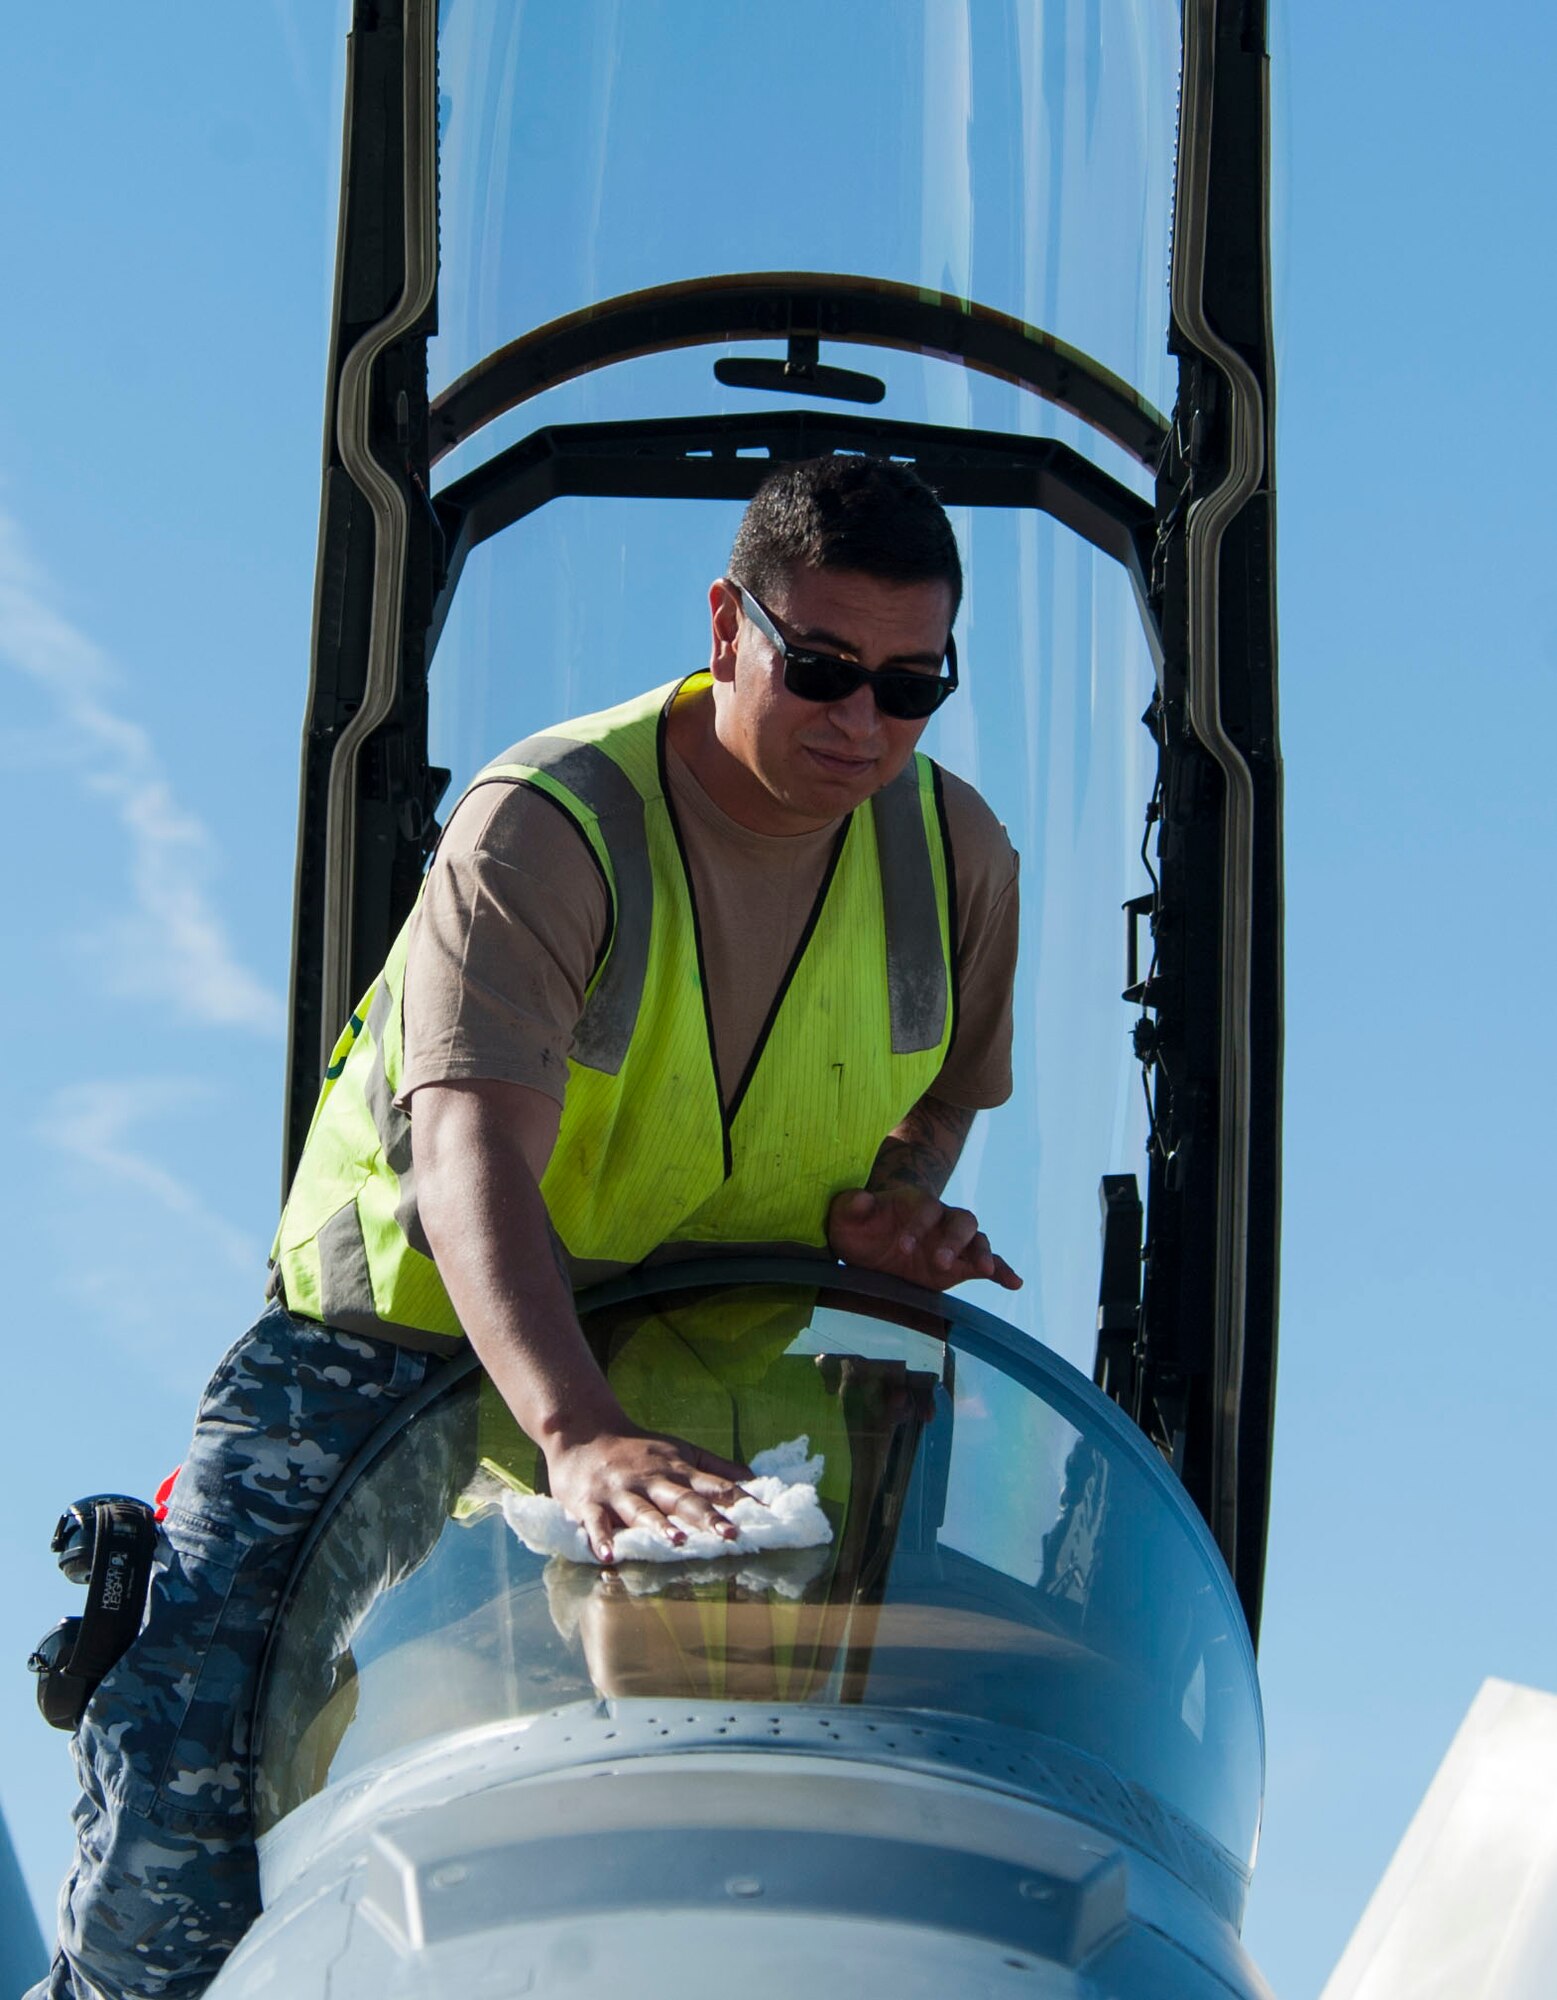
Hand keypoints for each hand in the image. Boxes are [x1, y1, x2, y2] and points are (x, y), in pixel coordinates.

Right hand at [543, 1427, 751, 1563]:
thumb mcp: (681, 1452)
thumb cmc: (639, 1450)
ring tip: (678, 1542)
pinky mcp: (590, 1503)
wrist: (583, 1432)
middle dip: (708, 1517)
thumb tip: (756, 1481)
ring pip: (643, 1510)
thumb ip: (717, 1469)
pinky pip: (596, 1523)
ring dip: (660, 1526)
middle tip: (731, 1534)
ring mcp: (621, 1492)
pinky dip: (602, 1539)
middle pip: (683, 1499)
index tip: (767, 1515)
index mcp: (677, 1470)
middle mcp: (653, 1480)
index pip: (714, 1486)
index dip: (740, 1500)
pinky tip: (609, 1557)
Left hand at [826, 1186, 1022, 1292]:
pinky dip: (1002, 1271)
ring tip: (983, 1270)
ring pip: (978, 1239)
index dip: (917, 1225)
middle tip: (939, 1262)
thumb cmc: (860, 1226)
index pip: (925, 1208)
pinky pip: (988, 1264)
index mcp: (915, 1204)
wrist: (875, 1239)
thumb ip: (851, 1206)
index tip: (903, 1246)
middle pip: (960, 1220)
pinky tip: (1014, 1283)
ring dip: (981, 1253)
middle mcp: (941, 1220)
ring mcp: (954, 1242)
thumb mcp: (845, 1218)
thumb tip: (863, 1199)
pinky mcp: (961, 1265)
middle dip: (954, 1240)